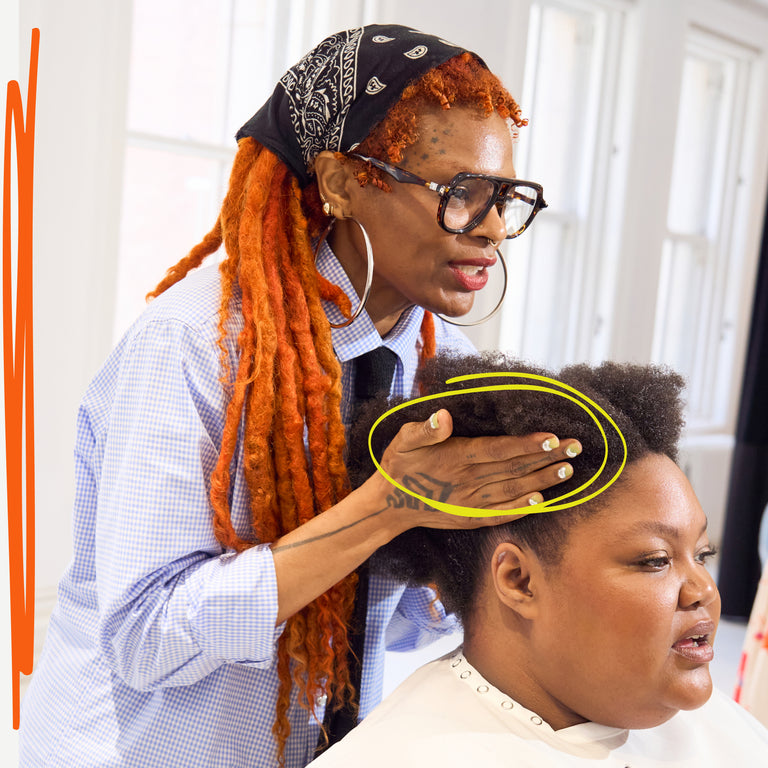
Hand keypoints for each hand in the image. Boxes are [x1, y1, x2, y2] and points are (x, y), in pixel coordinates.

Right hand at [372, 408, 580, 531]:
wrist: (389, 505)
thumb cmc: (399, 465)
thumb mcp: (402, 440)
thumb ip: (424, 429)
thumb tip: (444, 416)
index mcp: (456, 458)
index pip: (498, 450)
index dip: (526, 445)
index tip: (552, 437)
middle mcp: (468, 482)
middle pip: (514, 468)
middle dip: (547, 457)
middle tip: (576, 447)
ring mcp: (471, 502)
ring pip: (514, 490)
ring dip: (543, 480)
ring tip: (568, 470)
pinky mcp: (471, 517)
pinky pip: (502, 512)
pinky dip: (523, 507)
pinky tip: (542, 500)